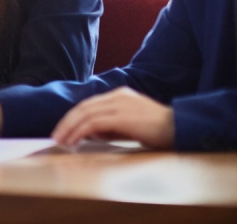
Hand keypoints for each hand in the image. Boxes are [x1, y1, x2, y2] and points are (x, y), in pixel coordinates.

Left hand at [51, 87, 174, 148]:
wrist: (180, 128)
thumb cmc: (158, 131)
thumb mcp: (130, 126)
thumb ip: (111, 127)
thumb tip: (89, 133)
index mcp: (119, 95)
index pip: (89, 104)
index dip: (73, 117)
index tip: (63, 129)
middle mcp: (117, 96)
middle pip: (83, 107)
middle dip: (67, 122)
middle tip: (56, 136)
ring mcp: (119, 104)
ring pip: (85, 114)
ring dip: (70, 128)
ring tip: (61, 141)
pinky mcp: (121, 116)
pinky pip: (93, 123)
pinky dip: (80, 131)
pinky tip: (74, 141)